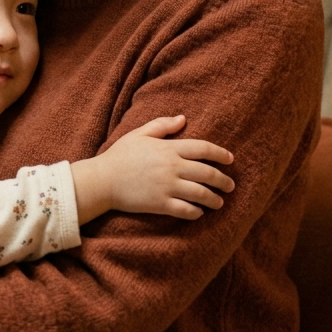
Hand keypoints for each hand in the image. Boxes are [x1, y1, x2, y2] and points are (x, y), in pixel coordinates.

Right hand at [86, 116, 235, 220]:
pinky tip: (198, 212)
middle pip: (207, 173)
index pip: (203, 149)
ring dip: (214, 199)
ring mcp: (167, 187)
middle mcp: (171, 167)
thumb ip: (162, 125)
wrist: (101, 181)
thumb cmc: (119, 156)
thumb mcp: (139, 134)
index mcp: (168, 148)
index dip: (220, 154)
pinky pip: (186, 210)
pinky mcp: (160, 204)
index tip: (230, 159)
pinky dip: (196, 212)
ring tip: (219, 202)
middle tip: (230, 186)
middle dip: (223, 180)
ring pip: (201, 194)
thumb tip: (183, 118)